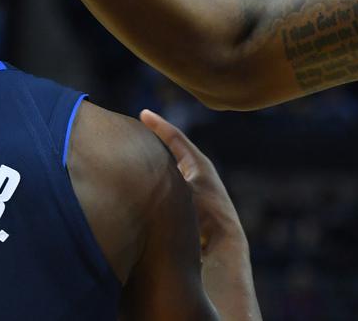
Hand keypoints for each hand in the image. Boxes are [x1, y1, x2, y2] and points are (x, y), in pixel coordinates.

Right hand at [139, 109, 246, 255]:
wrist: (223, 244)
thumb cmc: (204, 215)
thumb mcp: (180, 189)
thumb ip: (160, 177)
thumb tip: (134, 171)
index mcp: (197, 163)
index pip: (174, 137)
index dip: (158, 125)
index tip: (144, 114)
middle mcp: (198, 172)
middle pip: (173, 150)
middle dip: (156, 141)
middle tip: (138, 131)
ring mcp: (196, 188)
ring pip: (170, 169)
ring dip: (156, 164)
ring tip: (137, 157)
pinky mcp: (192, 204)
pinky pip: (170, 186)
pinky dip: (158, 182)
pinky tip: (147, 188)